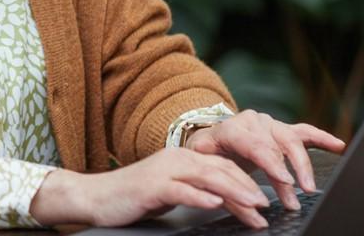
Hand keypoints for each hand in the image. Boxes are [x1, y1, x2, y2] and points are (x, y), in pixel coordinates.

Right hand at [29, 148, 272, 227]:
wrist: (95, 197)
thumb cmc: (132, 197)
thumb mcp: (170, 191)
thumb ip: (195, 190)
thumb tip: (224, 200)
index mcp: (182, 158)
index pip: (223, 167)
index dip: (247, 181)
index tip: (265, 200)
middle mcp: (176, 159)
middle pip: (220, 170)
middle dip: (248, 187)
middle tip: (268, 205)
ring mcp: (163, 171)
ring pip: (207, 177)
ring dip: (234, 192)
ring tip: (254, 206)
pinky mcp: (151, 187)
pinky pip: (181, 190)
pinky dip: (201, 196)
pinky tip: (215, 203)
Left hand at [184, 109, 346, 214]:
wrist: (210, 139)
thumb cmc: (207, 152)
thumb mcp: (202, 159)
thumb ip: (215, 168)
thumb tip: (232, 186)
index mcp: (231, 128)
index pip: (256, 144)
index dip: (272, 163)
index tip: (286, 181)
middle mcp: (252, 122)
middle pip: (277, 145)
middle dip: (290, 171)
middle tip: (299, 193)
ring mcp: (269, 124)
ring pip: (292, 140)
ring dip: (304, 164)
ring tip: (310, 186)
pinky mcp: (281, 129)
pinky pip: (304, 132)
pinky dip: (322, 137)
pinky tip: (337, 145)